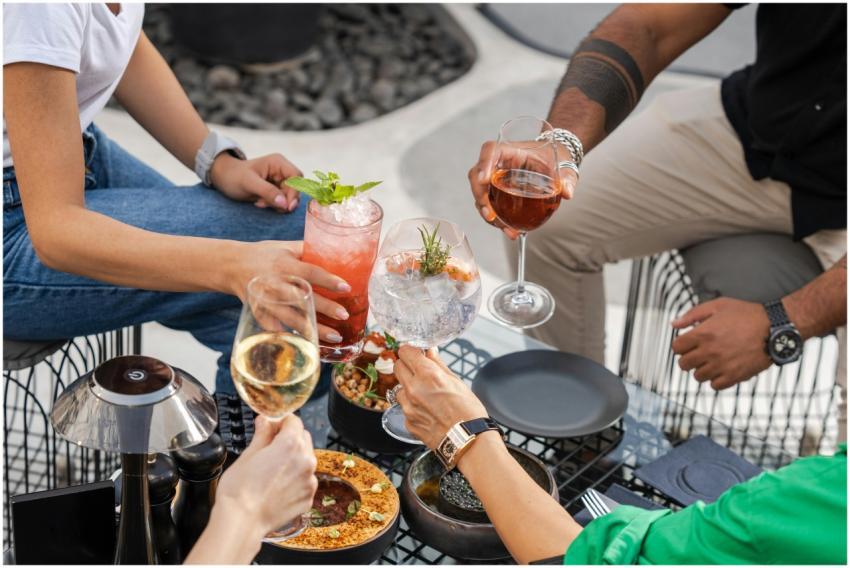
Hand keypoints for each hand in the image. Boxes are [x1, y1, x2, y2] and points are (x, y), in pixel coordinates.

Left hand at [210, 152, 301, 212]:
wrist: (222, 178)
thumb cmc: (233, 176)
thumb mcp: (249, 183)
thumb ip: (268, 192)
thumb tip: (285, 204)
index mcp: (278, 163)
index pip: (296, 177)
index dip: (295, 192)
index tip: (288, 207)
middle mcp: (281, 170)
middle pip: (295, 189)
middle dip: (284, 200)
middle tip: (266, 205)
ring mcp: (279, 180)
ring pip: (289, 197)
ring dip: (277, 204)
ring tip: (259, 203)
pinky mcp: (275, 190)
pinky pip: (281, 201)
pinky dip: (273, 205)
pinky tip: (259, 203)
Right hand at [214, 415, 317, 539]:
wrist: (242, 522)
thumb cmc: (239, 490)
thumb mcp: (248, 455)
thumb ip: (263, 434)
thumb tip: (266, 421)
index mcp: (290, 444)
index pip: (294, 420)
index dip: (281, 422)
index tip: (272, 427)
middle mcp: (306, 460)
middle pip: (303, 438)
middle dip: (289, 438)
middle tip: (270, 448)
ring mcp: (310, 480)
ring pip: (306, 460)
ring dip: (294, 460)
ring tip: (273, 472)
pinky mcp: (309, 497)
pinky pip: (306, 480)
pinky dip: (296, 480)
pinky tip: (278, 487)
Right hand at [234, 241, 352, 343]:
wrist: (231, 264)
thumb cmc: (264, 254)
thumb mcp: (285, 246)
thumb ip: (308, 249)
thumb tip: (337, 250)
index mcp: (285, 263)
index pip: (310, 271)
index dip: (328, 280)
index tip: (346, 287)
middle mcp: (275, 281)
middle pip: (302, 297)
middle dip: (324, 308)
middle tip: (344, 315)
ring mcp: (265, 298)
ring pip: (291, 317)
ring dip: (313, 328)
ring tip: (335, 337)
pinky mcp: (257, 311)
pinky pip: (273, 326)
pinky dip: (287, 336)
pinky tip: (305, 345)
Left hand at [394, 345, 487, 448]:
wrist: (469, 441)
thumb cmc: (468, 411)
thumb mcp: (457, 381)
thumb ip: (438, 364)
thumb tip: (429, 352)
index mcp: (427, 374)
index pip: (405, 351)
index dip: (411, 351)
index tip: (416, 354)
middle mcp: (413, 389)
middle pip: (397, 367)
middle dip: (407, 366)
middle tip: (419, 371)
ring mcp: (408, 407)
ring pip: (399, 389)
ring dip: (408, 388)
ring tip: (425, 395)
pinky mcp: (408, 422)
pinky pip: (404, 408)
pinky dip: (412, 406)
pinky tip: (427, 411)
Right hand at [467, 140, 577, 239]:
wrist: (556, 160)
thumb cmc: (555, 157)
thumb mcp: (563, 166)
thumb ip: (567, 178)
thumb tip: (567, 192)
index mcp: (512, 151)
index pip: (491, 150)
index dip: (484, 163)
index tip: (484, 179)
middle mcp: (499, 164)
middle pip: (478, 175)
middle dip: (480, 197)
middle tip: (490, 215)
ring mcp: (496, 178)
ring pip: (481, 193)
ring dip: (487, 213)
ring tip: (505, 229)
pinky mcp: (498, 191)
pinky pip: (490, 204)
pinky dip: (496, 219)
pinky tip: (509, 230)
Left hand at [671, 297, 772, 389]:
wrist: (774, 327)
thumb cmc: (747, 314)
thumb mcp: (717, 306)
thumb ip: (692, 315)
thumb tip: (674, 324)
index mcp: (702, 334)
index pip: (676, 348)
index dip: (681, 345)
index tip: (688, 344)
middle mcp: (709, 351)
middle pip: (684, 364)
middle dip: (688, 358)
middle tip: (698, 353)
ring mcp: (722, 365)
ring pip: (698, 376)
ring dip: (702, 369)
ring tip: (712, 361)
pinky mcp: (735, 376)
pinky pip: (715, 385)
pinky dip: (716, 379)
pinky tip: (722, 369)